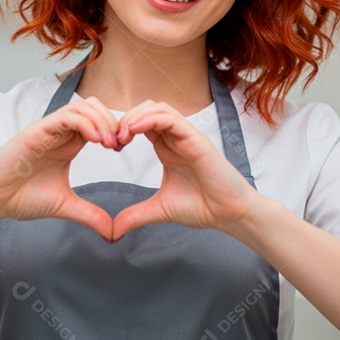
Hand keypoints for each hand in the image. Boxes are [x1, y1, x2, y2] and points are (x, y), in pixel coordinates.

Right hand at [0, 97, 120, 240]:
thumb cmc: (21, 198)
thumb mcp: (65, 206)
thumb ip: (90, 215)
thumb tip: (113, 233)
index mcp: (68, 144)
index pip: (98, 122)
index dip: (115, 130)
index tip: (122, 149)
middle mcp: (59, 132)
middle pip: (94, 107)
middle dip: (112, 121)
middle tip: (120, 144)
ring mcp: (48, 130)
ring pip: (82, 107)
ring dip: (101, 120)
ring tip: (110, 143)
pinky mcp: (36, 131)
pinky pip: (65, 117)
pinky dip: (85, 123)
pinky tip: (96, 140)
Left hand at [110, 100, 262, 240]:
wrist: (229, 214)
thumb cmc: (204, 207)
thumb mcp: (159, 210)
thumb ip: (135, 216)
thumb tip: (112, 231)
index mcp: (167, 148)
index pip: (141, 123)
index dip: (122, 129)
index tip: (111, 147)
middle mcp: (175, 138)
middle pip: (146, 109)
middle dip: (125, 119)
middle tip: (113, 140)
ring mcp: (186, 136)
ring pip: (158, 108)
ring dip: (136, 116)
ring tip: (123, 135)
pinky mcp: (196, 139)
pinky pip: (171, 118)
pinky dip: (150, 119)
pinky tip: (135, 130)